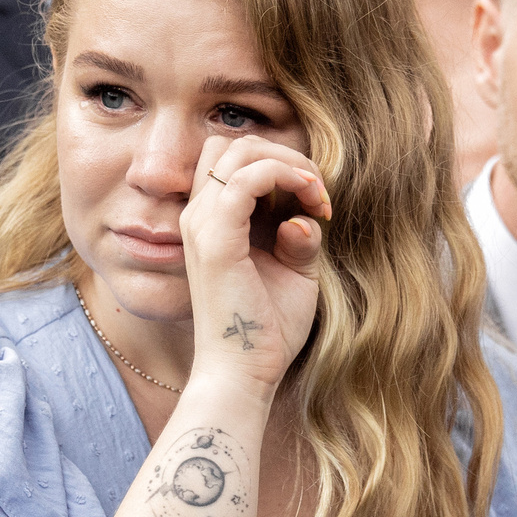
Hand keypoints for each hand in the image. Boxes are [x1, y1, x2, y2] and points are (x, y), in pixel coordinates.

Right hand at [181, 134, 329, 401]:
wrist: (244, 373)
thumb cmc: (268, 330)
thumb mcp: (294, 272)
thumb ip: (300, 237)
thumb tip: (305, 215)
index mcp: (211, 222)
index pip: (234, 160)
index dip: (279, 164)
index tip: (316, 201)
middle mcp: (198, 216)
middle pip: (233, 144)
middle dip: (284, 155)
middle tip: (317, 193)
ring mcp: (202, 223)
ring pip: (239, 150)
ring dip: (288, 163)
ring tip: (316, 197)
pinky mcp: (216, 238)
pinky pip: (249, 177)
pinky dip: (286, 176)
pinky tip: (311, 203)